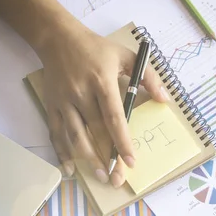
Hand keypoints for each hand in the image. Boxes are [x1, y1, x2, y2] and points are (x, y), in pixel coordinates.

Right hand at [37, 23, 168, 186]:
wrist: (58, 37)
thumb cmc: (97, 48)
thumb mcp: (126, 55)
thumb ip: (148, 77)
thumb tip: (164, 99)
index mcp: (102, 81)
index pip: (114, 117)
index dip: (122, 141)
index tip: (131, 161)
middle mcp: (81, 94)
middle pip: (95, 131)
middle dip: (107, 157)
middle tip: (117, 178)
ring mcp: (64, 101)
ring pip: (75, 136)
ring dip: (87, 159)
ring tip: (101, 176)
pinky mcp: (51, 105)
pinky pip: (56, 133)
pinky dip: (61, 152)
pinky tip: (70, 169)